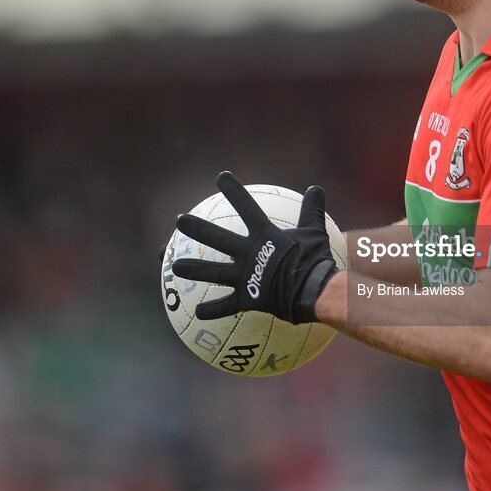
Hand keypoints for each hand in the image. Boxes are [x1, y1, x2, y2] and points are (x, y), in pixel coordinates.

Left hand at [171, 172, 338, 323]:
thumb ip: (311, 210)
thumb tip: (315, 188)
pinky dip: (212, 311)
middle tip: (179, 220)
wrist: (313, 290)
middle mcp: (247, 252)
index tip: (220, 177)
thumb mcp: (314, 231)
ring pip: (212, 272)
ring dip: (193, 269)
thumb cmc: (314, 260)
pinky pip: (226, 307)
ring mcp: (244, 276)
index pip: (246, 206)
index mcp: (263, 235)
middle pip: (217, 238)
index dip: (234, 190)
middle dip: (196, 228)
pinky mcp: (247, 298)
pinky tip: (198, 313)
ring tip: (174, 267)